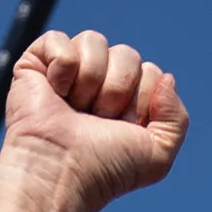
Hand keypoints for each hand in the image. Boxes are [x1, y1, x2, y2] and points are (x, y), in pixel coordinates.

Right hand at [0, 28, 189, 211]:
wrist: (60, 172)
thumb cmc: (104, 169)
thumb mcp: (157, 154)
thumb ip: (177, 118)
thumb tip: (166, 77)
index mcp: (125, 102)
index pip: (151, 72)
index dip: (141, 100)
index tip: (121, 128)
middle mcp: (97, 84)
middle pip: (127, 54)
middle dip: (117, 89)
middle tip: (97, 119)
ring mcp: (67, 72)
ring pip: (94, 41)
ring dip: (91, 79)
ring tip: (75, 108)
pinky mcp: (35, 64)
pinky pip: (59, 39)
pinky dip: (63, 66)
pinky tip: (54, 92)